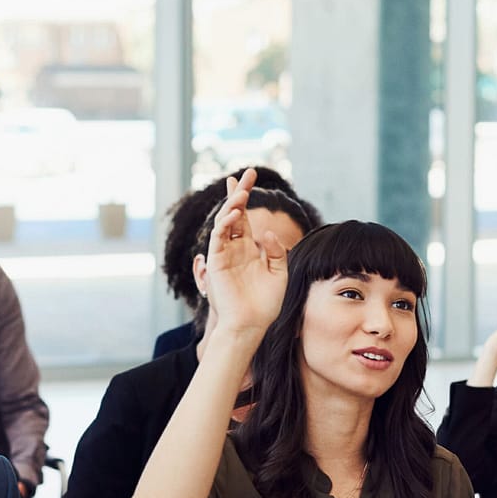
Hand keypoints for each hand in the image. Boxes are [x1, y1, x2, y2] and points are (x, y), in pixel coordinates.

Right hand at [203, 169, 289, 335]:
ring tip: (242, 192)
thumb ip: (276, 252)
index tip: (251, 177)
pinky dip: (226, 223)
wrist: (251, 324)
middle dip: (238, 192)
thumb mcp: (279, 274)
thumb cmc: (265, 304)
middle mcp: (235, 248)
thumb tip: (267, 232)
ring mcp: (224, 254)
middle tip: (246, 173)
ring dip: (233, 205)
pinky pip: (219, 237)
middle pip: (233, 213)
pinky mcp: (217, 262)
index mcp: (249, 250)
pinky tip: (236, 213)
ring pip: (225, 222)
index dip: (245, 197)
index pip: (245, 218)